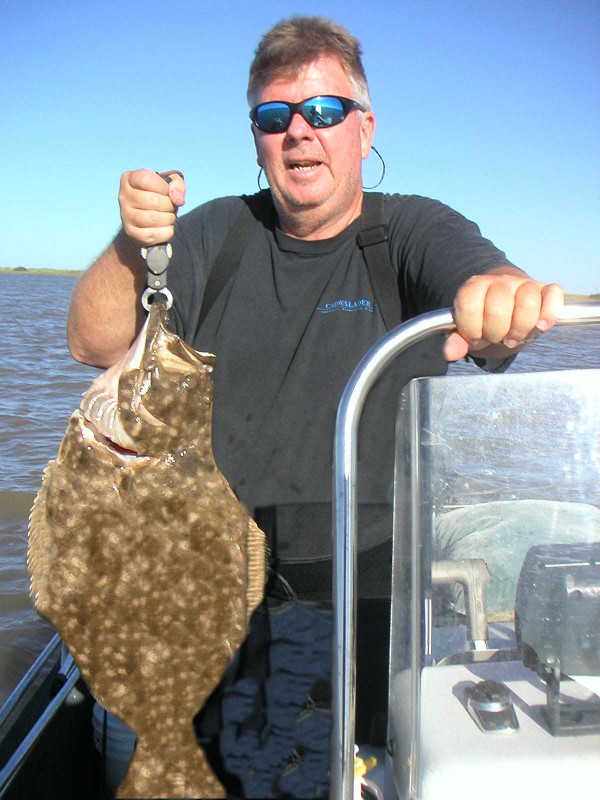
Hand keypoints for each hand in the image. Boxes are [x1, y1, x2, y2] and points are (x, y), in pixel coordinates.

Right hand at [118, 169, 185, 245]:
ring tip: (170, 216)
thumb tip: (178, 200)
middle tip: (172, 207)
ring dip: (169, 218)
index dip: (163, 187)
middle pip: (153, 200)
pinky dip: (167, 232)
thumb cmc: (159, 196)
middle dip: (170, 205)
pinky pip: (153, 235)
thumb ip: (177, 185)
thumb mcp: (169, 184)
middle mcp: (123, 197)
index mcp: (129, 179)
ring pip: (154, 219)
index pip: (146, 179)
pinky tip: (167, 227)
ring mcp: (125, 216)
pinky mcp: (131, 232)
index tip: (168, 192)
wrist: (146, 218)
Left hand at [443, 269, 564, 361]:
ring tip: (514, 336)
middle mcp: (500, 281)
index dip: (471, 328)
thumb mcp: (467, 329)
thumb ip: (456, 339)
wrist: (507, 303)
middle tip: (495, 337)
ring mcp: (524, 284)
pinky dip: (549, 313)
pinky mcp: (546, 290)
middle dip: (495, 333)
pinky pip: (554, 295)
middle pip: (497, 309)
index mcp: (475, 286)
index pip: (469, 305)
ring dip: (520, 329)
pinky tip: (541, 326)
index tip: (474, 336)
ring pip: (527, 304)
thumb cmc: (484, 319)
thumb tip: (450, 352)